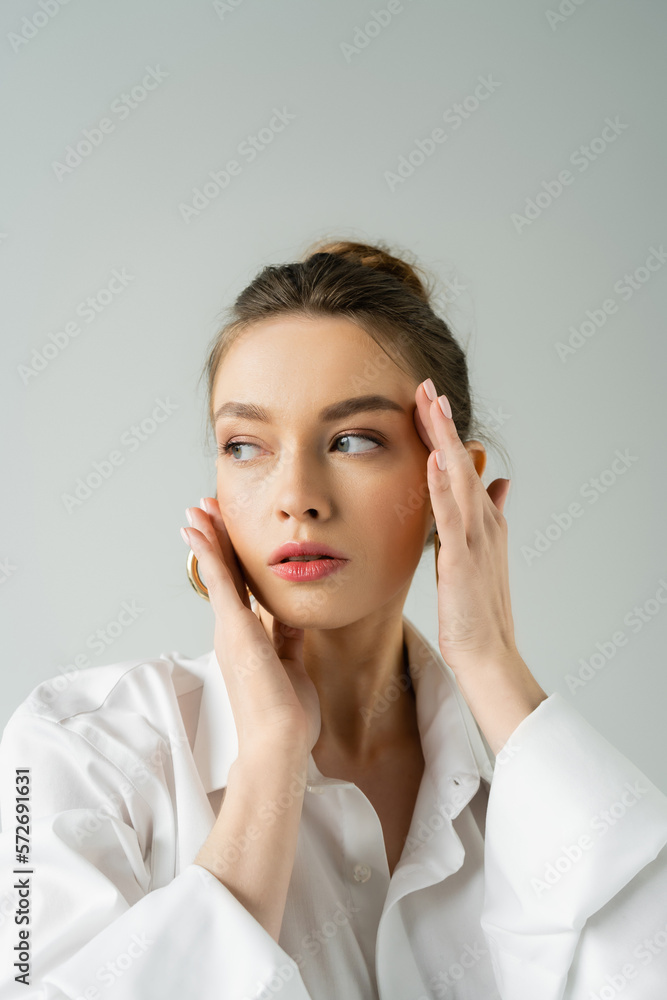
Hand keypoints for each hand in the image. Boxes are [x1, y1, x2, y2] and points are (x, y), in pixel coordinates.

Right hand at [181, 499, 321, 755]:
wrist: (278, 744)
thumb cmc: (287, 717)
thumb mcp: (292, 666)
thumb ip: (289, 639)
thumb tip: (292, 617)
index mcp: (247, 641)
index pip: (240, 590)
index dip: (234, 561)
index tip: (228, 536)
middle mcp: (234, 631)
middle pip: (225, 575)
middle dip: (217, 541)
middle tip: (205, 511)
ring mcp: (231, 628)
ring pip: (218, 571)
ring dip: (209, 537)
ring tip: (198, 509)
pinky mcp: (234, 627)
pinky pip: (218, 580)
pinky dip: (208, 552)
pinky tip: (197, 529)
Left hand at [413, 381, 516, 675]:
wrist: (488, 654)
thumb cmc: (478, 611)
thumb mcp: (482, 557)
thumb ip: (489, 517)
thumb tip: (499, 483)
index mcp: (483, 521)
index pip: (460, 467)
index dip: (445, 434)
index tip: (429, 402)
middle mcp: (482, 522)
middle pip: (459, 462)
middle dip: (443, 424)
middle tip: (427, 386)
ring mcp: (474, 538)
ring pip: (457, 478)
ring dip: (442, 440)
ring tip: (430, 405)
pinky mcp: (462, 559)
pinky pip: (449, 517)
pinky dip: (441, 486)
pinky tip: (432, 460)